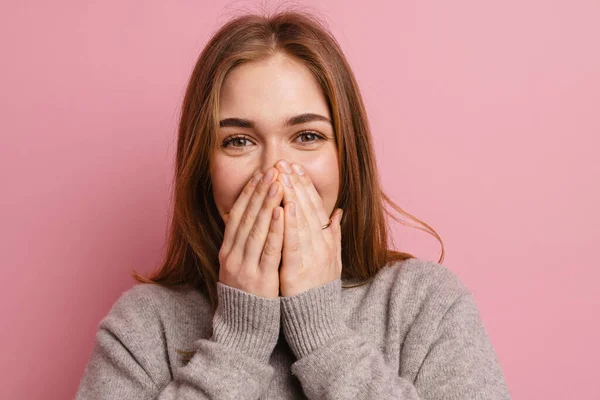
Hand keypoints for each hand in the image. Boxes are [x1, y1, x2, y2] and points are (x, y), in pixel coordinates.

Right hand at [218, 167, 284, 298]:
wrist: (242, 328)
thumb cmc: (246, 294)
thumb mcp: (238, 266)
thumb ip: (244, 243)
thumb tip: (254, 218)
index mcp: (227, 251)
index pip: (236, 215)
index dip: (248, 193)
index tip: (259, 174)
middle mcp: (232, 256)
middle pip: (246, 218)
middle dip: (259, 192)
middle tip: (271, 170)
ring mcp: (245, 267)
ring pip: (257, 229)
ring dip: (268, 205)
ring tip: (278, 183)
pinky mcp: (260, 279)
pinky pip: (269, 250)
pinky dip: (276, 230)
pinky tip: (282, 213)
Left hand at [275, 160, 343, 296]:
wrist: (317, 322)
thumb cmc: (319, 291)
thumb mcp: (332, 261)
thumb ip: (334, 235)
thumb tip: (338, 213)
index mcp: (327, 242)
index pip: (316, 208)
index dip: (306, 187)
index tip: (296, 168)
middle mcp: (321, 246)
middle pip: (308, 209)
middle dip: (295, 184)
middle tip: (284, 162)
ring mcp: (311, 257)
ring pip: (301, 220)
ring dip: (291, 196)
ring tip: (281, 175)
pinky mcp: (297, 270)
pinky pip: (293, 243)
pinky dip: (289, 223)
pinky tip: (283, 206)